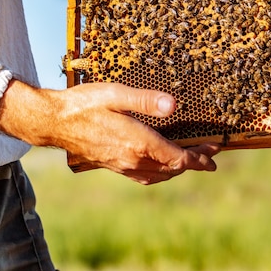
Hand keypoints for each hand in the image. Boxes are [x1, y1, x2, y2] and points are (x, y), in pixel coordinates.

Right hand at [0, 80, 219, 184]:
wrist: (55, 122)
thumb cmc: (85, 104)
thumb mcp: (116, 95)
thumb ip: (146, 100)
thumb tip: (174, 106)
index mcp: (138, 144)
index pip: (177, 158)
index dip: (200, 157)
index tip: (216, 153)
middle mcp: (132, 160)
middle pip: (172, 169)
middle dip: (195, 162)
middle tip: (211, 155)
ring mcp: (122, 166)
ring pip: (159, 175)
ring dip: (179, 169)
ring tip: (193, 160)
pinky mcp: (113, 166)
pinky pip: (144, 176)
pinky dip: (161, 173)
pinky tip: (162, 166)